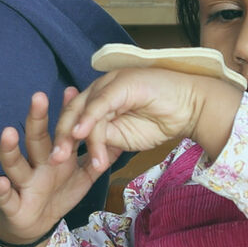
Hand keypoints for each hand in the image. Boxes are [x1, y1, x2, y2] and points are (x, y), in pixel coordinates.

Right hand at [0, 88, 104, 246]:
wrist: (36, 226)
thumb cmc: (58, 194)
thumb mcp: (81, 177)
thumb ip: (95, 158)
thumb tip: (118, 138)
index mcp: (53, 155)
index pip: (59, 130)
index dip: (65, 112)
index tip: (72, 91)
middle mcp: (36, 163)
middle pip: (35, 138)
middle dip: (37, 119)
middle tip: (39, 97)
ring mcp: (22, 182)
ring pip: (15, 163)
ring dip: (10, 149)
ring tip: (8, 132)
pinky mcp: (13, 204)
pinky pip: (6, 197)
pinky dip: (2, 190)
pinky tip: (0, 182)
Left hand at [59, 68, 243, 167]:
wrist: (191, 107)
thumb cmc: (161, 120)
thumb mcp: (125, 138)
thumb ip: (105, 139)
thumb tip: (88, 151)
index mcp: (99, 101)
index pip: (74, 119)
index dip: (64, 138)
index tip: (56, 162)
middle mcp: (100, 90)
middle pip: (72, 113)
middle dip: (62, 138)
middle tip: (56, 161)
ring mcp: (110, 84)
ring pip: (84, 111)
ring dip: (79, 137)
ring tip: (75, 160)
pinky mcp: (121, 84)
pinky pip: (100, 104)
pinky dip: (89, 119)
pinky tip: (82, 135)